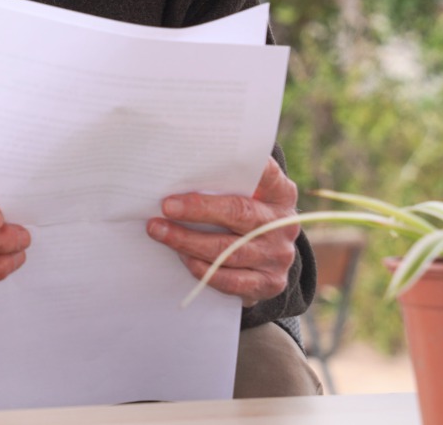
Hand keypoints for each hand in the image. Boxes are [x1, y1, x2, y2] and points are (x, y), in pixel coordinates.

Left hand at [146, 157, 298, 306]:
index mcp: (280, 193)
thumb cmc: (247, 212)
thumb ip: (228, 179)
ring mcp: (277, 255)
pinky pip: (231, 280)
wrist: (269, 255)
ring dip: (188, 241)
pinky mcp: (269, 283)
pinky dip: (203, 269)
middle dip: (199, 210)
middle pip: (240, 213)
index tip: (208, 160)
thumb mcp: (249, 192)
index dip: (242, 166)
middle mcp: (282, 224)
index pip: (265, 174)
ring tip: (159, 231)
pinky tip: (182, 257)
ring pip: (229, 250)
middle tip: (167, 206)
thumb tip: (184, 164)